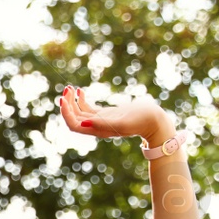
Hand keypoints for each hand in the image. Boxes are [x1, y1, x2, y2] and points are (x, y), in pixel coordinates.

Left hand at [58, 86, 175, 147]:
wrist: (154, 121)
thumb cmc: (141, 121)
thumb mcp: (122, 122)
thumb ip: (102, 124)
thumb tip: (83, 123)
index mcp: (99, 131)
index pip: (74, 125)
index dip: (66, 114)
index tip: (63, 100)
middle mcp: (97, 127)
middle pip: (75, 117)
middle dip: (68, 104)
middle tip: (66, 88)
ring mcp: (101, 120)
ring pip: (80, 112)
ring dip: (73, 100)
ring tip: (70, 87)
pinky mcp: (106, 114)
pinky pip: (89, 108)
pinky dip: (82, 100)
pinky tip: (80, 90)